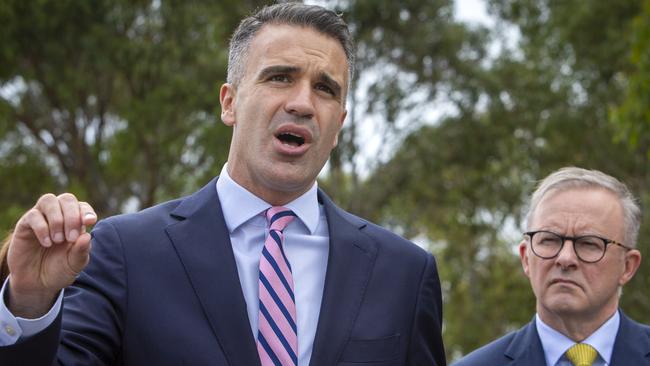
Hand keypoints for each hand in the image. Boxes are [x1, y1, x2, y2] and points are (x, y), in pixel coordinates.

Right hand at [7, 193, 96, 317]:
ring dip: (57, 219)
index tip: (90, 222)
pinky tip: (47, 243)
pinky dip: (42, 228)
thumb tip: (87, 236)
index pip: (82, 206)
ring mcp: (41, 218)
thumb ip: (81, 251)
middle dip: (72, 216)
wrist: (37, 283)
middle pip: (67, 199)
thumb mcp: (74, 264)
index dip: (87, 211)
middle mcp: (59, 216)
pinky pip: (33, 215)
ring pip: (49, 200)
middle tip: (71, 238)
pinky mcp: (25, 225)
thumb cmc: (59, 270)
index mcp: (75, 222)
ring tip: (58, 240)